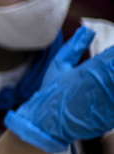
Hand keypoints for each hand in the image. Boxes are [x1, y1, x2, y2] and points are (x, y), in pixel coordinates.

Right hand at [5, 28, 113, 152]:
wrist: (46, 124)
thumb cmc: (51, 92)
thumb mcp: (58, 66)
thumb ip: (74, 47)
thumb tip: (87, 29)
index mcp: (90, 70)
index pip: (112, 55)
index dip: (113, 55)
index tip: (110, 56)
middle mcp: (102, 84)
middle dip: (111, 69)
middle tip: (106, 72)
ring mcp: (108, 102)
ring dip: (111, 83)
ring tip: (105, 82)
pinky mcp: (111, 116)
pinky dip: (112, 98)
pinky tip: (106, 96)